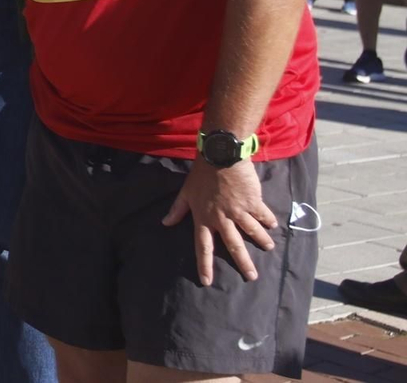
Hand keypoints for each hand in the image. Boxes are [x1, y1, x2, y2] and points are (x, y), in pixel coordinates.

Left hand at [161, 159, 277, 284]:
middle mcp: (221, 219)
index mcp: (204, 218)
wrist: (220, 156)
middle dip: (243, 263)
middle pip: (233, 246)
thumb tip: (165, 222)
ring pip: (252, 232)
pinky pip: (263, 215)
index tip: (206, 281)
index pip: (203, 246)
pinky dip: (268, 220)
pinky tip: (272, 225)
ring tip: (268, 247)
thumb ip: (177, 209)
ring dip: (261, 240)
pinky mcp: (253, 202)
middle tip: (252, 277)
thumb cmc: (201, 174)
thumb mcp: (185, 192)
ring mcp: (238, 211)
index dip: (204, 265)